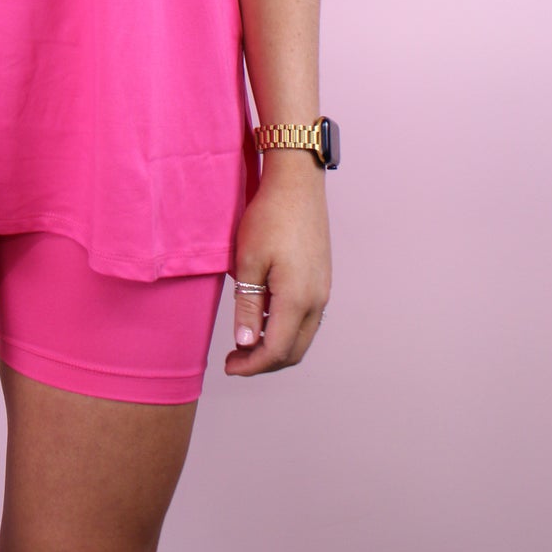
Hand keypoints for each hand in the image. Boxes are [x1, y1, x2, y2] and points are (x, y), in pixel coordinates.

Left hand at [224, 157, 330, 377]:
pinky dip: (286, 330)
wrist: (297, 185)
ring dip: (276, 347)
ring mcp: (323, 290)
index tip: (228, 366)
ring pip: (302, 337)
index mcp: (297, 299)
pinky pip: (307, 319)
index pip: (276, 350)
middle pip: (293, 351)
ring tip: (246, 341)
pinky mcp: (321, 280)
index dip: (251, 365)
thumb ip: (248, 306)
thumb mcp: (249, 261)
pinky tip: (264, 319)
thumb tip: (246, 343)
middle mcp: (317, 300)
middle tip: (235, 360)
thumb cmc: (269, 218)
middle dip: (264, 362)